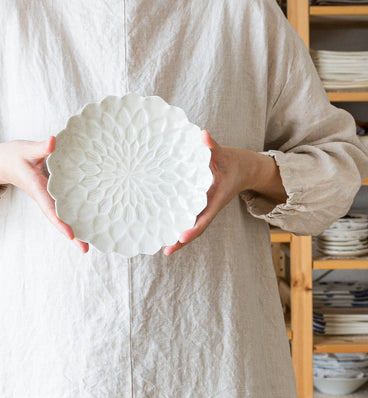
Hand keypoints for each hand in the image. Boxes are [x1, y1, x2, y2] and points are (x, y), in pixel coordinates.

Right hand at [0, 137, 88, 252]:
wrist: (1, 163)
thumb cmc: (13, 156)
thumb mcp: (27, 149)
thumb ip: (41, 147)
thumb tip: (53, 141)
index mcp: (37, 189)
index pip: (50, 209)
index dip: (60, 223)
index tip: (71, 235)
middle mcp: (43, 197)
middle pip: (58, 220)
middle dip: (71, 235)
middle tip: (86, 250)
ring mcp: (47, 198)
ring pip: (61, 217)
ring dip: (75, 229)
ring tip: (90, 243)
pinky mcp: (50, 194)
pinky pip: (63, 208)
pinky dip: (74, 216)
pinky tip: (87, 222)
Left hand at [163, 130, 286, 255]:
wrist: (244, 169)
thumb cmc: (233, 162)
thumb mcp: (224, 154)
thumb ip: (212, 146)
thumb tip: (203, 135)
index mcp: (216, 199)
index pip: (205, 218)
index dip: (193, 229)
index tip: (181, 238)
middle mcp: (210, 207)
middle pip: (196, 228)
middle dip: (182, 241)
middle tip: (166, 251)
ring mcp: (205, 208)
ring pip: (192, 225)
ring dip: (179, 237)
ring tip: (163, 248)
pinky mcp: (200, 205)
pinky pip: (190, 218)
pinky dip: (180, 225)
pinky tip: (165, 229)